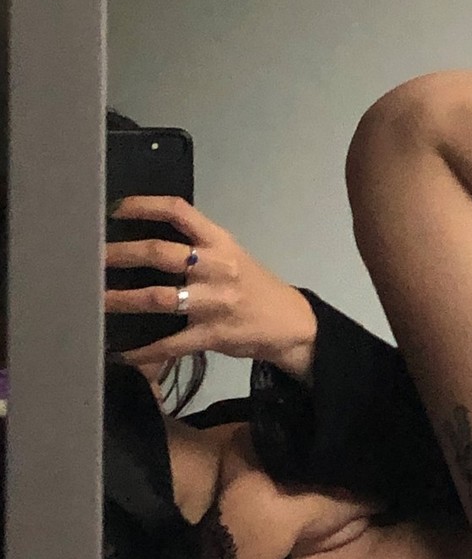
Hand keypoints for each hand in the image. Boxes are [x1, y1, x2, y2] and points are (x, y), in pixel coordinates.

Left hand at [105, 196, 317, 379]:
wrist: (290, 322)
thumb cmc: (253, 286)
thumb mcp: (231, 255)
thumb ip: (196, 246)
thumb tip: (143, 241)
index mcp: (220, 242)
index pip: (179, 212)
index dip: (144, 206)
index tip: (115, 210)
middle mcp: (217, 267)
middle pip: (161, 253)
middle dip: (121, 255)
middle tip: (93, 258)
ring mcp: (215, 302)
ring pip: (160, 298)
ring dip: (122, 300)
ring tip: (96, 300)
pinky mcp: (213, 334)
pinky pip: (171, 343)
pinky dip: (143, 350)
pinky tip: (121, 352)